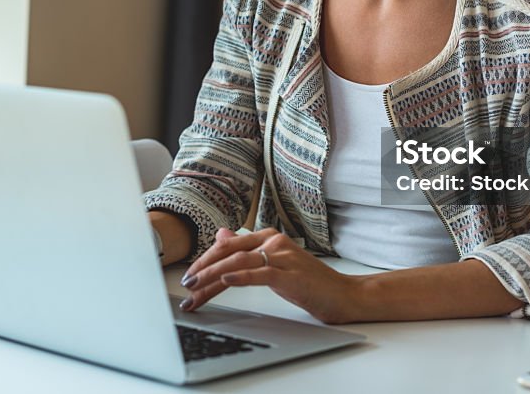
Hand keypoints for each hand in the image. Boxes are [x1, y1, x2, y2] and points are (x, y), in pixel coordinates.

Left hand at [178, 227, 359, 323]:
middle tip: (186, 285)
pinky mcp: (291, 274)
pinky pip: (260, 272)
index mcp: (269, 237)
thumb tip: (221, 234)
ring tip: (195, 288)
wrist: (344, 295)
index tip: (189, 277)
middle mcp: (274, 242)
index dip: (206, 260)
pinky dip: (239, 276)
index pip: (229, 245)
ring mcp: (284, 256)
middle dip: (203, 269)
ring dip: (212, 276)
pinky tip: (224, 280)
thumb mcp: (274, 262)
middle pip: (229, 251)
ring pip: (239, 261)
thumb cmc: (310, 282)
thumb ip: (248, 249)